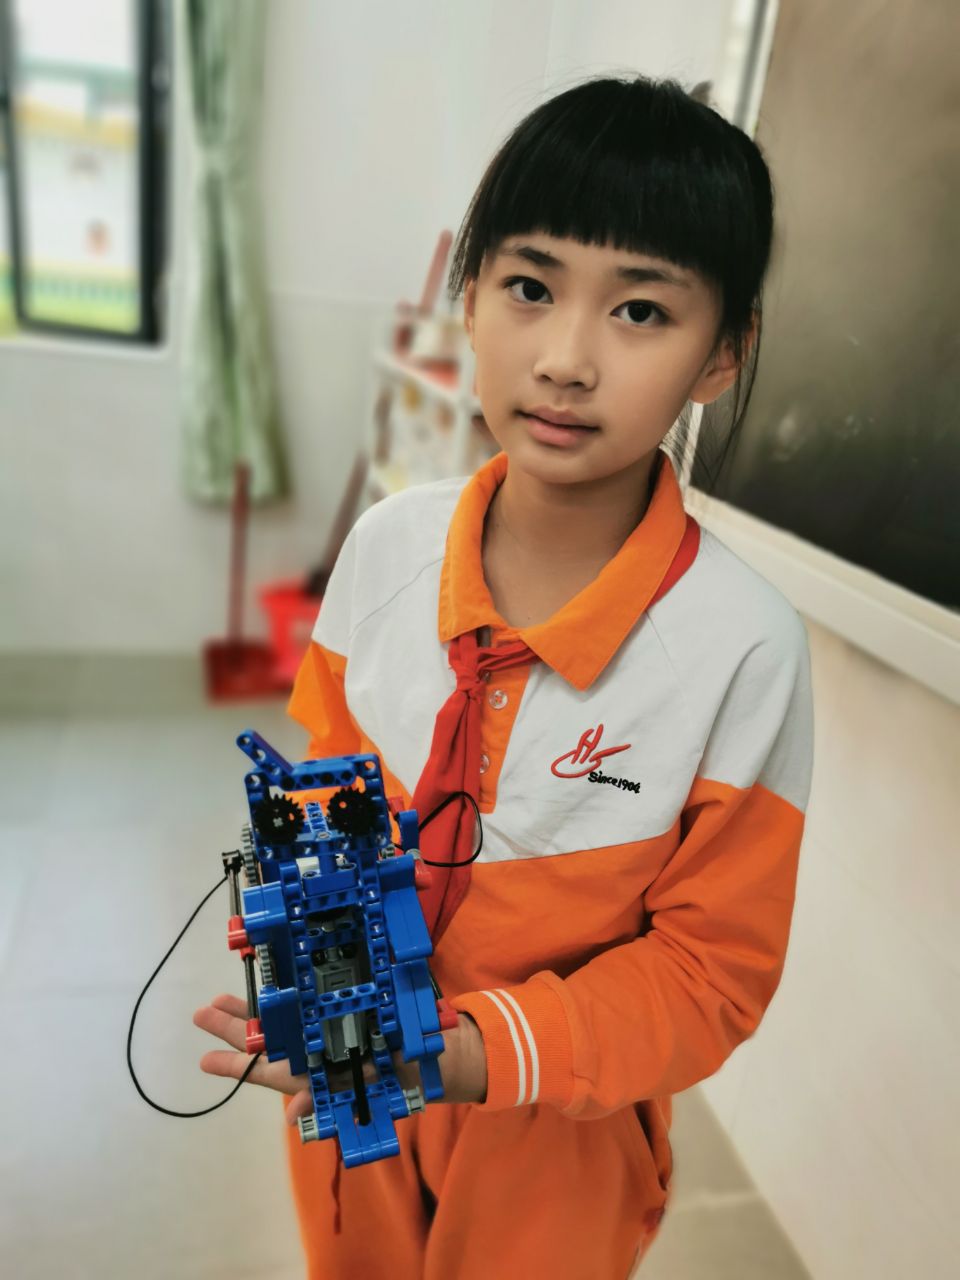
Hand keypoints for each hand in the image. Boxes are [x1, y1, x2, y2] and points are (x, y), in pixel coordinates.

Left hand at [193, 994, 487, 1125]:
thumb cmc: (393, 1074)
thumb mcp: (362, 1086)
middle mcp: (308, 1052)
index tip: (202, 1061)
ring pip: (275, 1025)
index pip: (264, 1071)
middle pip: (262, 1042)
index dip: (233, 1066)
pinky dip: (283, 998)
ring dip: (247, 1013)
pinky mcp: (333, 1015)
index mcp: (310, 1072)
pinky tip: (268, 983)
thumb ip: (325, 1099)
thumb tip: (291, 1118)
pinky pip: (301, 1008)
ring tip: (219, 1000)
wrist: (426, 1056)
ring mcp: (318, 1032)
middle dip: (231, 1029)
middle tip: (200, 1013)